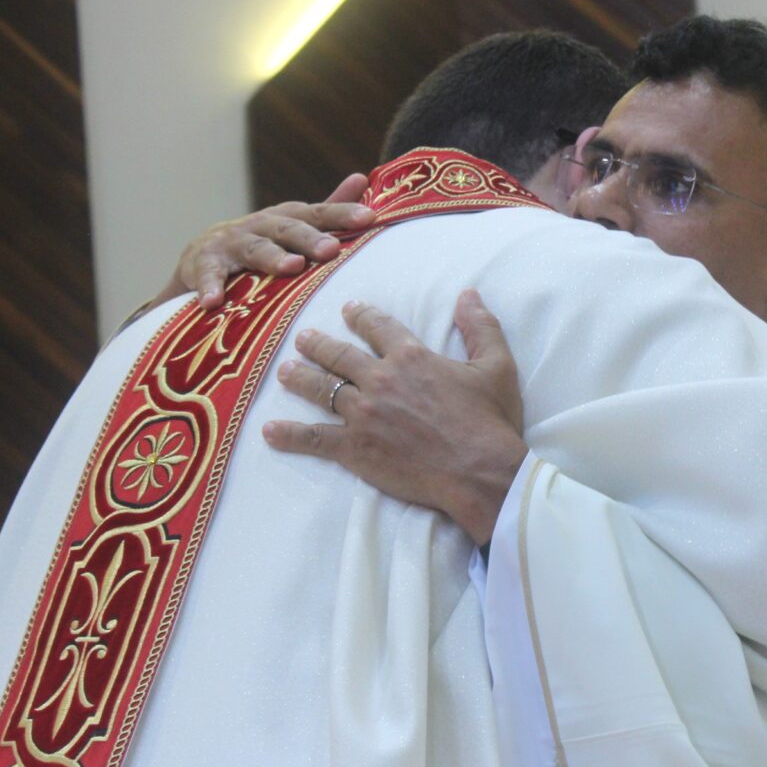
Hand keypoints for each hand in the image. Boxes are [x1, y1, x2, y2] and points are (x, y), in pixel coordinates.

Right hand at [154, 174, 374, 310]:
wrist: (200, 257)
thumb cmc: (260, 243)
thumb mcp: (292, 224)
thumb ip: (326, 209)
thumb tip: (363, 178)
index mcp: (287, 218)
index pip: (319, 214)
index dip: (343, 215)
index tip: (370, 218)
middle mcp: (261, 225)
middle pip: (289, 230)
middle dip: (310, 238)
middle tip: (331, 249)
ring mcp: (231, 242)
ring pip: (255, 249)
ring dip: (272, 258)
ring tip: (291, 267)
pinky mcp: (203, 263)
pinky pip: (208, 274)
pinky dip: (210, 286)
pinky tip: (214, 301)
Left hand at [264, 291, 527, 544]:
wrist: (479, 471)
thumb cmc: (490, 420)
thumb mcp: (496, 366)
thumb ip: (481, 327)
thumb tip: (468, 294)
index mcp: (411, 357)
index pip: (379, 327)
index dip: (362, 316)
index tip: (349, 310)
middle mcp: (380, 379)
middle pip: (340, 355)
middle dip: (319, 344)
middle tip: (303, 338)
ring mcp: (363, 414)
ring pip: (322, 389)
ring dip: (301, 378)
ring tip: (285, 371)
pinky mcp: (354, 448)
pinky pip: (314, 438)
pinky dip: (290, 435)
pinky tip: (270, 431)